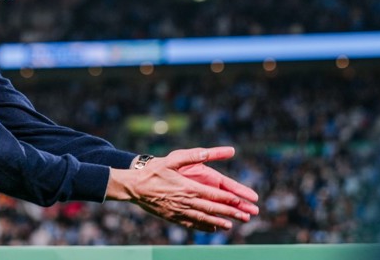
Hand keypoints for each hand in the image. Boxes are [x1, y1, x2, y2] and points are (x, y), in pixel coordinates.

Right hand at [106, 147, 258, 231]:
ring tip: (231, 225)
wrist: (134, 187)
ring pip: (203, 218)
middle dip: (230, 212)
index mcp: (188, 187)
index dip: (229, 199)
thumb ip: (192, 156)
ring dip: (219, 222)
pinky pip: (191, 224)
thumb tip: (207, 152)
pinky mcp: (173, 217)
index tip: (241, 201)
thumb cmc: (153, 171)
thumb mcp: (172, 159)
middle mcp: (185, 201)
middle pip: (212, 209)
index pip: (213, 195)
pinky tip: (212, 228)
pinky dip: (203, 227)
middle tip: (245, 216)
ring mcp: (179, 211)